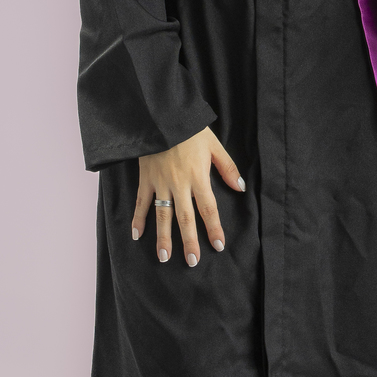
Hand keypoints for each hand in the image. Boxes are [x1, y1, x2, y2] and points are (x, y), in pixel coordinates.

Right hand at [133, 129, 244, 266]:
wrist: (162, 115)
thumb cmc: (190, 129)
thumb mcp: (214, 145)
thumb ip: (227, 167)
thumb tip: (239, 188)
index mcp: (198, 176)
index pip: (209, 208)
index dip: (214, 228)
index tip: (218, 246)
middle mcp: (179, 184)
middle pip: (185, 218)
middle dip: (189, 241)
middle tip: (192, 261)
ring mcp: (160, 183)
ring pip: (162, 215)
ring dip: (163, 238)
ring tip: (164, 257)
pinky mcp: (146, 178)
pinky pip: (141, 202)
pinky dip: (138, 219)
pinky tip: (137, 235)